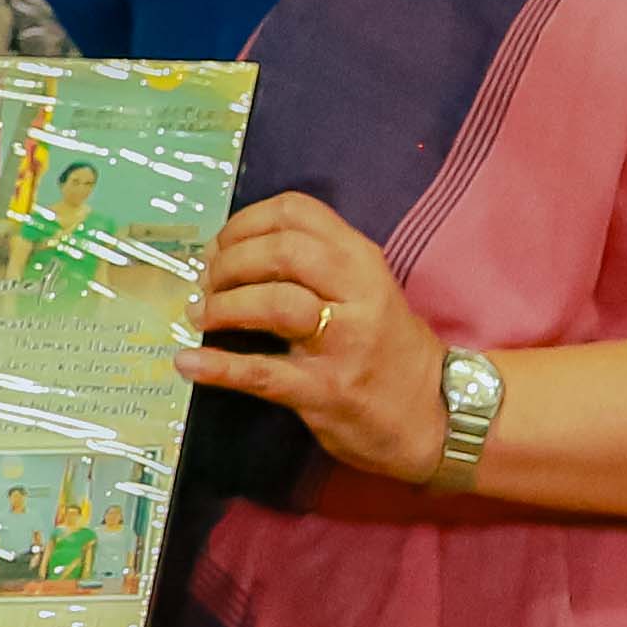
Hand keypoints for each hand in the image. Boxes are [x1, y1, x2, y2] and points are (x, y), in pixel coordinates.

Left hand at [174, 191, 456, 485]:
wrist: (436, 414)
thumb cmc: (388, 348)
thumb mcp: (364, 288)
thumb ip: (314, 266)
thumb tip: (231, 256)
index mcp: (361, 259)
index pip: (295, 212)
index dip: (244, 223)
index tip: (219, 247)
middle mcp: (356, 292)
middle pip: (280, 252)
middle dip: (229, 263)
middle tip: (205, 285)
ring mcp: (343, 342)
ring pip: (274, 303)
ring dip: (223, 307)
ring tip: (199, 317)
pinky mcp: (327, 391)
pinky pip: (264, 373)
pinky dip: (219, 367)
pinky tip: (190, 364)